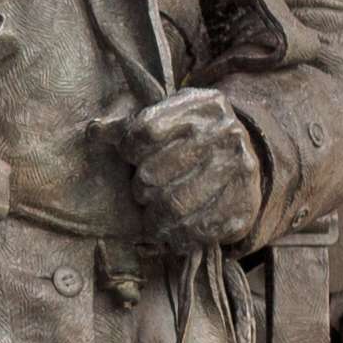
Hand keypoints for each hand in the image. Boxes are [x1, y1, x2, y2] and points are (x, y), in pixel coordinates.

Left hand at [122, 93, 267, 249]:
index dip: (129, 148)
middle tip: (143, 192)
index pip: (145, 132)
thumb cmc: (192, 137)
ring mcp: (239, 171)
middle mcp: (227, 135)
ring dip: (154, 218)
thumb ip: (127, 126)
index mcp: (204, 106)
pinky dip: (178, 236)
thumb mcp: (167, 118)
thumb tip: (94, 133)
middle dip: (140, 188)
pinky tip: (174, 230)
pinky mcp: (243, 205)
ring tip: (153, 216)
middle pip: (153, 174)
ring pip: (173, 206)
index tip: (133, 156)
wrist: (249, 156)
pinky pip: (197, 231)